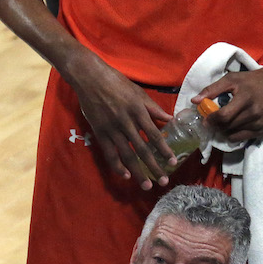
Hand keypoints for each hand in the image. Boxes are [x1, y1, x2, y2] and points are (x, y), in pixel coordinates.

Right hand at [68, 56, 175, 187]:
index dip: (164, 150)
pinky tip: (125, 175)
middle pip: (142, 149)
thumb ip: (153, 108)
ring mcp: (112, 129)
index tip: (172, 162)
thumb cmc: (116, 83)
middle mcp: (126, 122)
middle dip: (154, 167)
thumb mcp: (138, 92)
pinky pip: (109, 153)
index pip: (154, 135)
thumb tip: (170, 119)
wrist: (90, 77)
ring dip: (138, 172)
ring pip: (127, 155)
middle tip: (164, 181)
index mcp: (138, 111)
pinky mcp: (99, 132)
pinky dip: (117, 165)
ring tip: (147, 185)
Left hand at [196, 62, 262, 142]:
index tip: (205, 119)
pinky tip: (231, 127)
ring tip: (221, 123)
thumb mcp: (233, 79)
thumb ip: (212, 89)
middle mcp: (253, 113)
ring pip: (233, 134)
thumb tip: (195, 100)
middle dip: (215, 125)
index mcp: (245, 98)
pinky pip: (241, 138)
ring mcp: (258, 123)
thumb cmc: (254, 80)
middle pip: (227, 126)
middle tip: (211, 121)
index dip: (211, 120)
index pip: (223, 116)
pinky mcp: (262, 130)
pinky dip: (233, 135)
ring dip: (223, 130)